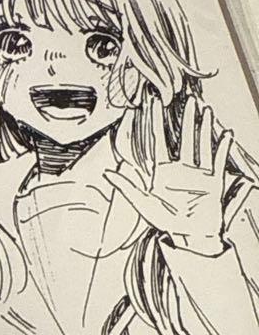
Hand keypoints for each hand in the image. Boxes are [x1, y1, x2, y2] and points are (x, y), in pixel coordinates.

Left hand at [104, 96, 232, 255]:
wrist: (188, 236)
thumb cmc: (164, 221)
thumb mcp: (142, 204)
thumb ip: (127, 188)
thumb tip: (109, 173)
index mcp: (161, 172)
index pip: (157, 142)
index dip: (154, 123)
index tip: (152, 104)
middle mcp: (180, 169)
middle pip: (183, 138)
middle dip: (185, 119)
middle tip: (186, 98)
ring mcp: (198, 174)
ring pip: (201, 145)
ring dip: (203, 127)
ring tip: (205, 109)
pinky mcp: (213, 182)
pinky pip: (218, 162)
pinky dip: (222, 148)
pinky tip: (226, 134)